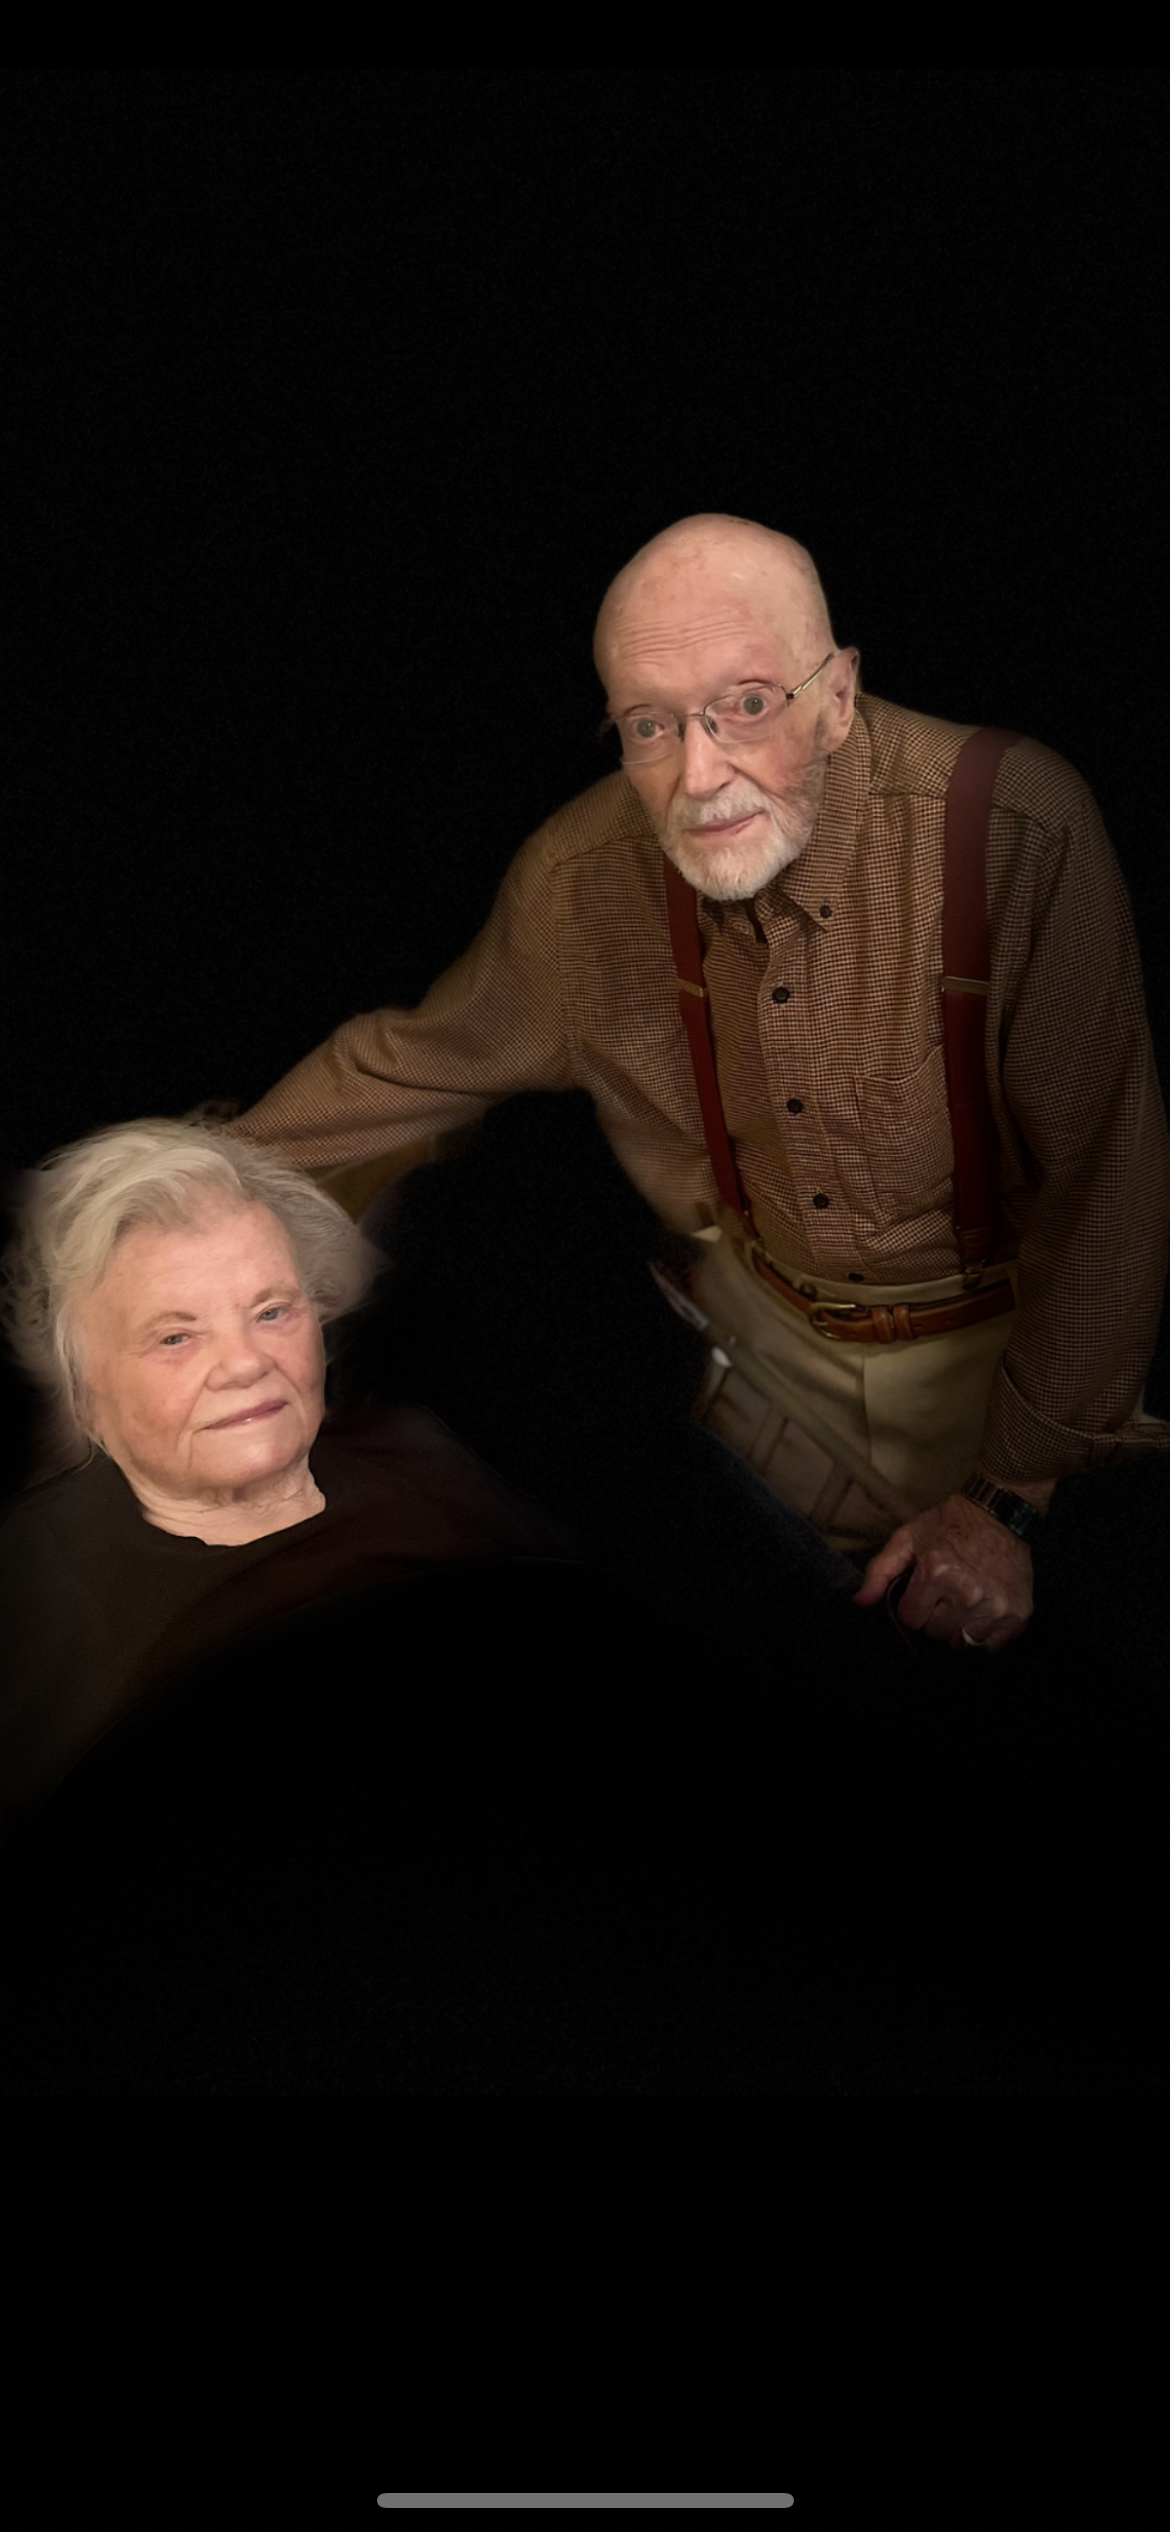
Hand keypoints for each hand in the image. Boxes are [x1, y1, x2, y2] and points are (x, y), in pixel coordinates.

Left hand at [852, 1492, 1033, 1651]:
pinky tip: (981, 1613)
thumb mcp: (908, 1538)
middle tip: (946, 1593)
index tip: (924, 1592)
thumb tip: (861, 1602)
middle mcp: (967, 1592)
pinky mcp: (1017, 1614)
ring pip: (960, 1643)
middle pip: (935, 1633)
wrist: (999, 1513)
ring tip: (965, 1601)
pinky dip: (983, 1635)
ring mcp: (995, 1605)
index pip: (911, 1619)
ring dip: (958, 1628)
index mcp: (936, 1572)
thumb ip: (881, 1571)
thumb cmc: (950, 1525)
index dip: (913, 1606)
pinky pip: (989, 1648)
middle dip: (935, 1617)